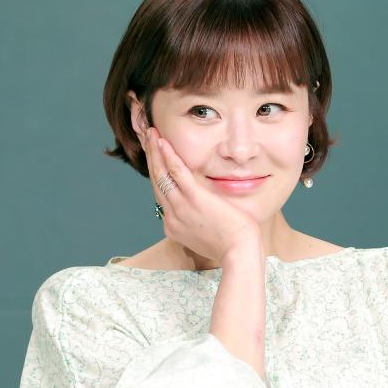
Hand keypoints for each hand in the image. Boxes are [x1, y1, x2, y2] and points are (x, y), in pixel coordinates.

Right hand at [142, 125, 262, 263]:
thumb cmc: (232, 247)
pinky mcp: (194, 199)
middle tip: (148, 139)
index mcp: (175, 227)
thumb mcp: (209, 236)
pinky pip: (176, 173)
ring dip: (155, 151)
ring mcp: (181, 208)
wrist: (240, 254)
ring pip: (161, 175)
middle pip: (157, 183)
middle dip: (151, 158)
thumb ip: (201, 222)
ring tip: (151, 133)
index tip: (156, 160)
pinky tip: (162, 141)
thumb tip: (205, 213)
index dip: (158, 175)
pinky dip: (167, 155)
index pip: (163, 197)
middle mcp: (172, 217)